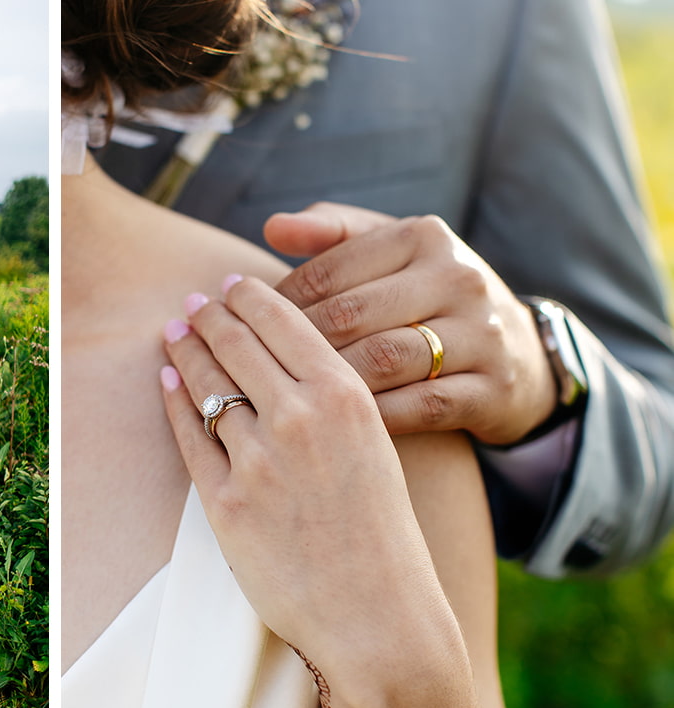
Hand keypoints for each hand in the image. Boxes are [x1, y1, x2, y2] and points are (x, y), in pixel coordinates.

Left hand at [160, 276, 448, 664]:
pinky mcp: (224, 503)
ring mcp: (256, 460)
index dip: (249, 297)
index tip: (233, 284)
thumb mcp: (374, 445)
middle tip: (194, 303)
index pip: (283, 322)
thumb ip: (333, 398)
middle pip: (236, 345)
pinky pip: (190, 438)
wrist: (378, 615)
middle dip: (209, 316)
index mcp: (345, 396)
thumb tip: (287, 357)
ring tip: (174, 333)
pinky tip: (167, 382)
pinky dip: (174, 402)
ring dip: (184, 351)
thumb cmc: (382, 532)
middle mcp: (298, 418)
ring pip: (206, 385)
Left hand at [264, 203, 556, 445]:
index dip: (275, 304)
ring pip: (381, 360)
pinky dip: (370, 418)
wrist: (519, 355)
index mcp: (423, 236)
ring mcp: (481, 334)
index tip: (241, 331)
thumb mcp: (391, 254)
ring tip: (282, 401)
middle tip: (249, 372)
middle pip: (350, 315)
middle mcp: (458, 278)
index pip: (328, 271)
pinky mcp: (492, 388)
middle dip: (291, 346)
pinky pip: (418, 406)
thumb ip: (332, 234)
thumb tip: (273, 226)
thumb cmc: (426, 299)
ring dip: (325, 384)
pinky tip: (331, 428)